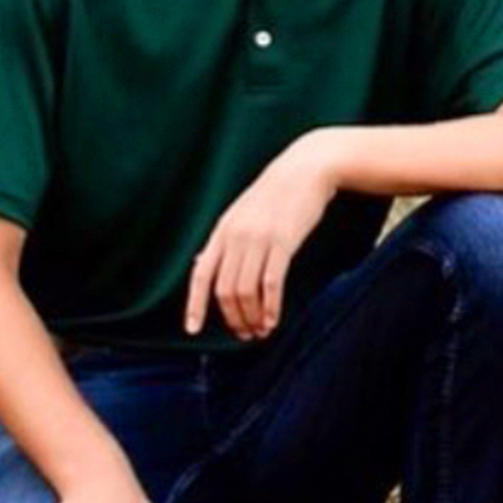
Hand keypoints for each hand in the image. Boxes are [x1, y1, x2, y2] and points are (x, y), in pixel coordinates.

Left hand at [185, 132, 338, 338]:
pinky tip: (274, 320)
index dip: (195, 305)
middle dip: (233, 318)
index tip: (194, 330)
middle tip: (245, 334)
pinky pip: (271, 283)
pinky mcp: (284, 241)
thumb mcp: (242, 212)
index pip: (201, 275)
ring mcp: (259, 238)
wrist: (308, 167)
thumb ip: (224, 240)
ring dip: (252, 316)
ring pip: (246, 291)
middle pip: (225, 290)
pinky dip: (271, 306)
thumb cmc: (277, 192)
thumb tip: (201, 265)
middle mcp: (236, 236)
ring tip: (261, 331)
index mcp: (223, 230)